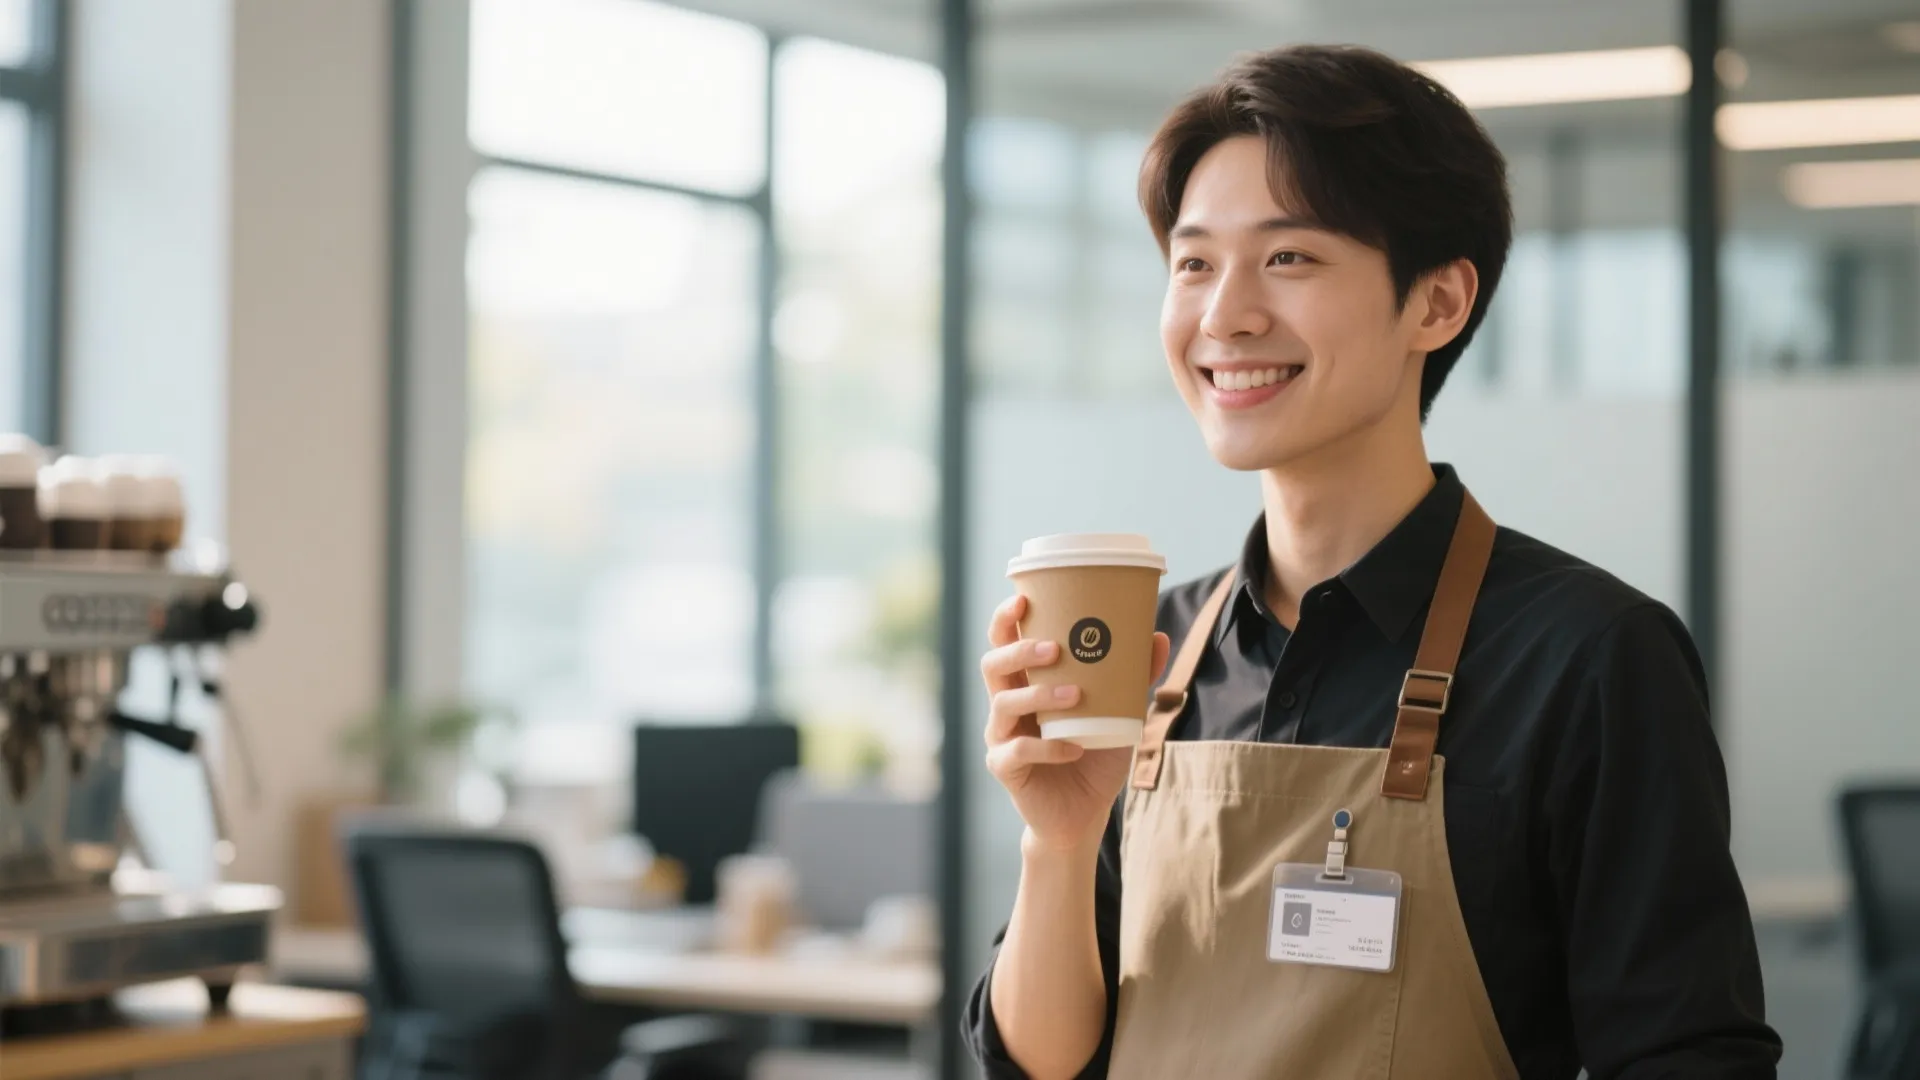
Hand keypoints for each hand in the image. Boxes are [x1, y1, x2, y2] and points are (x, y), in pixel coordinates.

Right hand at [982, 593, 1170, 853]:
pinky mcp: (1005, 768)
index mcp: (1025, 682)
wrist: (1085, 812)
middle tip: (1055, 649)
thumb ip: (1134, 676)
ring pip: (1003, 704)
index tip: (1024, 599)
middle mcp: (1006, 704)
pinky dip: (1047, 747)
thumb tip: (1158, 635)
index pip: (1003, 642)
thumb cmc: (1095, 753)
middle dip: (1020, 650)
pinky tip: (1074, 748)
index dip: (1006, 620)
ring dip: (1038, 695)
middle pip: (992, 665)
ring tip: (1074, 696)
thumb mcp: (1119, 712)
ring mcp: (1001, 736)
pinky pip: (1018, 751)